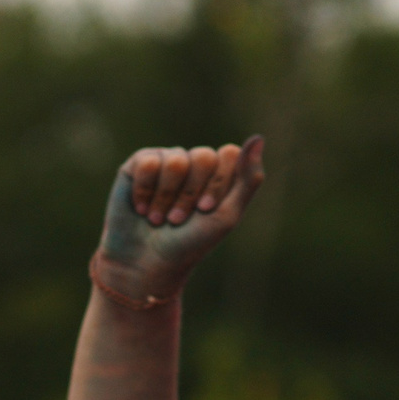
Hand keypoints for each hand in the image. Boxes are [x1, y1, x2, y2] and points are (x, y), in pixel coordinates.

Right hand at [94, 137, 266, 303]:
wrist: (148, 261)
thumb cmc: (191, 243)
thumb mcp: (227, 215)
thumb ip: (249, 179)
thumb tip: (258, 138)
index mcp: (220, 171)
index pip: (228, 155)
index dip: (217, 185)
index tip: (205, 210)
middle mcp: (195, 161)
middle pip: (203, 157)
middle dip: (191, 194)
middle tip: (179, 219)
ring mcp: (168, 159)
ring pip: (175, 161)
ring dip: (167, 197)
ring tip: (159, 218)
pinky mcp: (140, 162)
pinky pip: (148, 163)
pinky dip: (145, 192)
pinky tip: (142, 208)